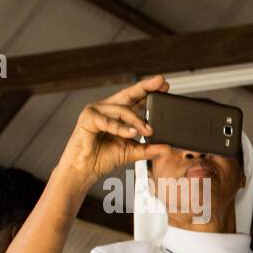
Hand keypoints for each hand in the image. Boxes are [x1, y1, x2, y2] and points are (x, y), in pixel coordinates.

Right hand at [55, 76, 171, 190]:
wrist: (84, 170)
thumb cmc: (103, 158)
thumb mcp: (132, 152)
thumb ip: (150, 149)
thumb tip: (168, 148)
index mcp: (117, 114)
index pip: (136, 99)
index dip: (149, 91)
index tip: (165, 85)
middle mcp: (107, 109)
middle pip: (129, 94)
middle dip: (146, 88)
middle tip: (161, 83)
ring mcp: (96, 111)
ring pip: (122, 110)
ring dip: (137, 120)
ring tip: (148, 131)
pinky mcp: (87, 118)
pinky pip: (108, 121)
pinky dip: (121, 128)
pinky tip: (132, 133)